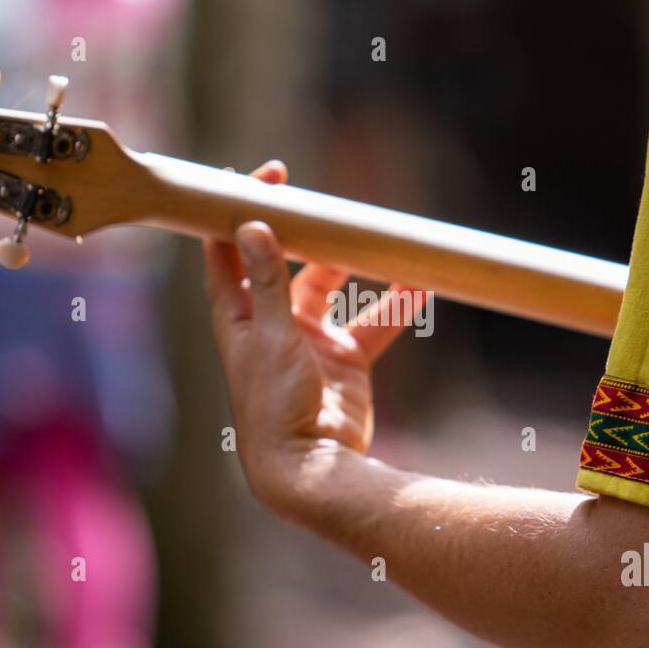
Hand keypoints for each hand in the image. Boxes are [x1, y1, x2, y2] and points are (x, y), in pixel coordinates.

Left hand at [203, 161, 422, 514]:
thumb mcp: (270, 336)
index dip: (239, 211)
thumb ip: (266, 281)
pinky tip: (419, 284)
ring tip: (376, 238)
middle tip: (327, 202)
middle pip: (284, 262)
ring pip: (332, 288)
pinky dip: (395, 306)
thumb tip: (250, 225)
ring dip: (353, 264)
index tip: (264, 178)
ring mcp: (309, 343)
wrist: (312, 469)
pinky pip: (373, 324)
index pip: (229, 251)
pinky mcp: (345, 361)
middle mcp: (270, 325)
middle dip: (306, 232)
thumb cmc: (275, 407)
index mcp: (238, 317)